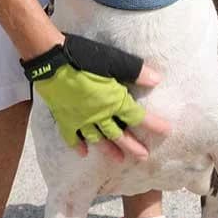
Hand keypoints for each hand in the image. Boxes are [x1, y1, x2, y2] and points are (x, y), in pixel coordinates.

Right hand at [22, 35, 169, 160]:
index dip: (153, 124)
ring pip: (98, 139)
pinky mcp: (65, 118)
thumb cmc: (83, 57)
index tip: (166, 131)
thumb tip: (156, 79)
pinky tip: (83, 153)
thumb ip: (135, 71)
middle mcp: (99, 115)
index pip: (137, 117)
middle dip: (133, 146)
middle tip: (143, 157)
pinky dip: (78, 146)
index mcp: (113, 101)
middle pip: (119, 135)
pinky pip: (72, 137)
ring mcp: (81, 119)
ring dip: (109, 150)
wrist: (50, 60)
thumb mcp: (113, 59)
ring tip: (119, 160)